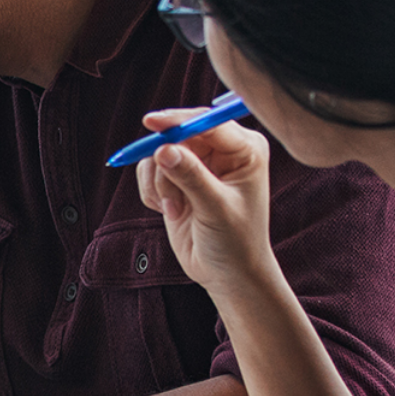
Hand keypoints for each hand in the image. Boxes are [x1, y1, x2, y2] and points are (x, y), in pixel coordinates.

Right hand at [133, 108, 276, 288]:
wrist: (227, 273)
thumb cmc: (236, 242)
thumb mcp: (216, 208)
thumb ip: (190, 177)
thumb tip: (163, 149)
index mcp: (245, 149)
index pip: (208, 123)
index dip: (179, 121)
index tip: (152, 123)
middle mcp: (222, 150)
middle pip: (178, 134)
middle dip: (167, 164)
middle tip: (168, 192)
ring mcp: (198, 162)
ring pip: (159, 153)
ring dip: (161, 183)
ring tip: (177, 209)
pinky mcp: (177, 177)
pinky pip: (149, 170)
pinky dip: (152, 191)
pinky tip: (170, 210)